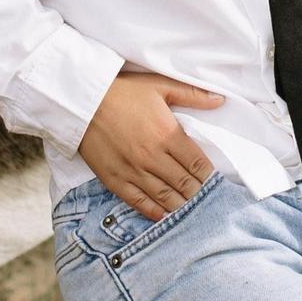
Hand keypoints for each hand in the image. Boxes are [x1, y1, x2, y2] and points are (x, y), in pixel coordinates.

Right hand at [81, 71, 223, 219]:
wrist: (81, 101)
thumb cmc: (122, 92)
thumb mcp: (160, 85)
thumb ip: (192, 94)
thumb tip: (220, 100)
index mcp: (167, 134)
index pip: (197, 164)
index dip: (208, 175)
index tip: (213, 179)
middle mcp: (153, 157)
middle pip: (184, 184)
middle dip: (198, 192)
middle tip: (205, 196)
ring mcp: (133, 171)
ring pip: (165, 197)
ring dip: (181, 204)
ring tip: (190, 208)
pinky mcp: (115, 180)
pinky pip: (139, 202)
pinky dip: (155, 212)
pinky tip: (164, 215)